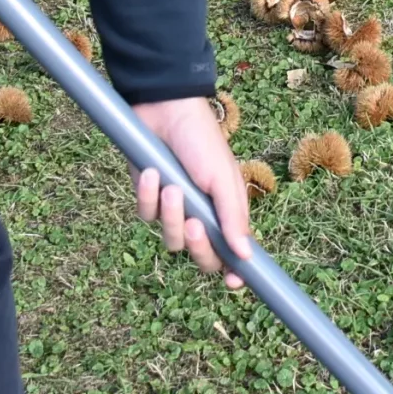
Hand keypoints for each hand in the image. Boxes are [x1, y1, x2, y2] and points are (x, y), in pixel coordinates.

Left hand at [131, 97, 254, 290]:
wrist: (165, 110)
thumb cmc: (202, 141)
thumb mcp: (223, 178)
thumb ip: (233, 217)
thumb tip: (245, 256)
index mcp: (226, 212)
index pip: (232, 254)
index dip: (234, 272)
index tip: (234, 283)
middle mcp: (202, 215)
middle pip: (201, 256)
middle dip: (197, 245)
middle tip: (193, 225)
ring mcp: (174, 209)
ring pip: (170, 240)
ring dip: (170, 215)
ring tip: (170, 186)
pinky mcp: (149, 198)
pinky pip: (146, 215)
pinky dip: (148, 196)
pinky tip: (150, 173)